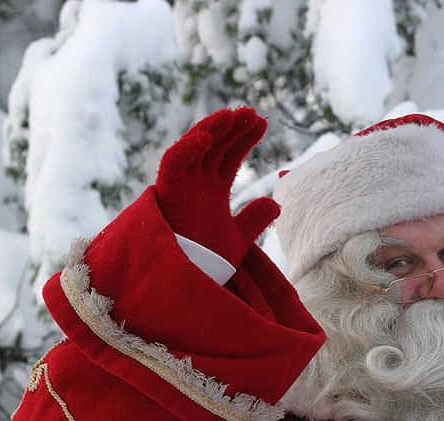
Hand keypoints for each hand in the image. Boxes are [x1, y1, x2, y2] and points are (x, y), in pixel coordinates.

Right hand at [156, 107, 274, 266]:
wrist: (190, 284)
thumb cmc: (208, 264)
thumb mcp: (239, 238)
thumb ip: (254, 219)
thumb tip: (276, 204)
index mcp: (212, 191)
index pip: (230, 156)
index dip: (245, 138)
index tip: (263, 122)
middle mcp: (196, 184)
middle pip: (216, 146)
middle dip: (233, 128)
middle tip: (252, 112)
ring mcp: (182, 187)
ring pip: (195, 148)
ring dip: (212, 129)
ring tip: (233, 115)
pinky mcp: (168, 194)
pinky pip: (173, 164)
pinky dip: (188, 148)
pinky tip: (207, 137)